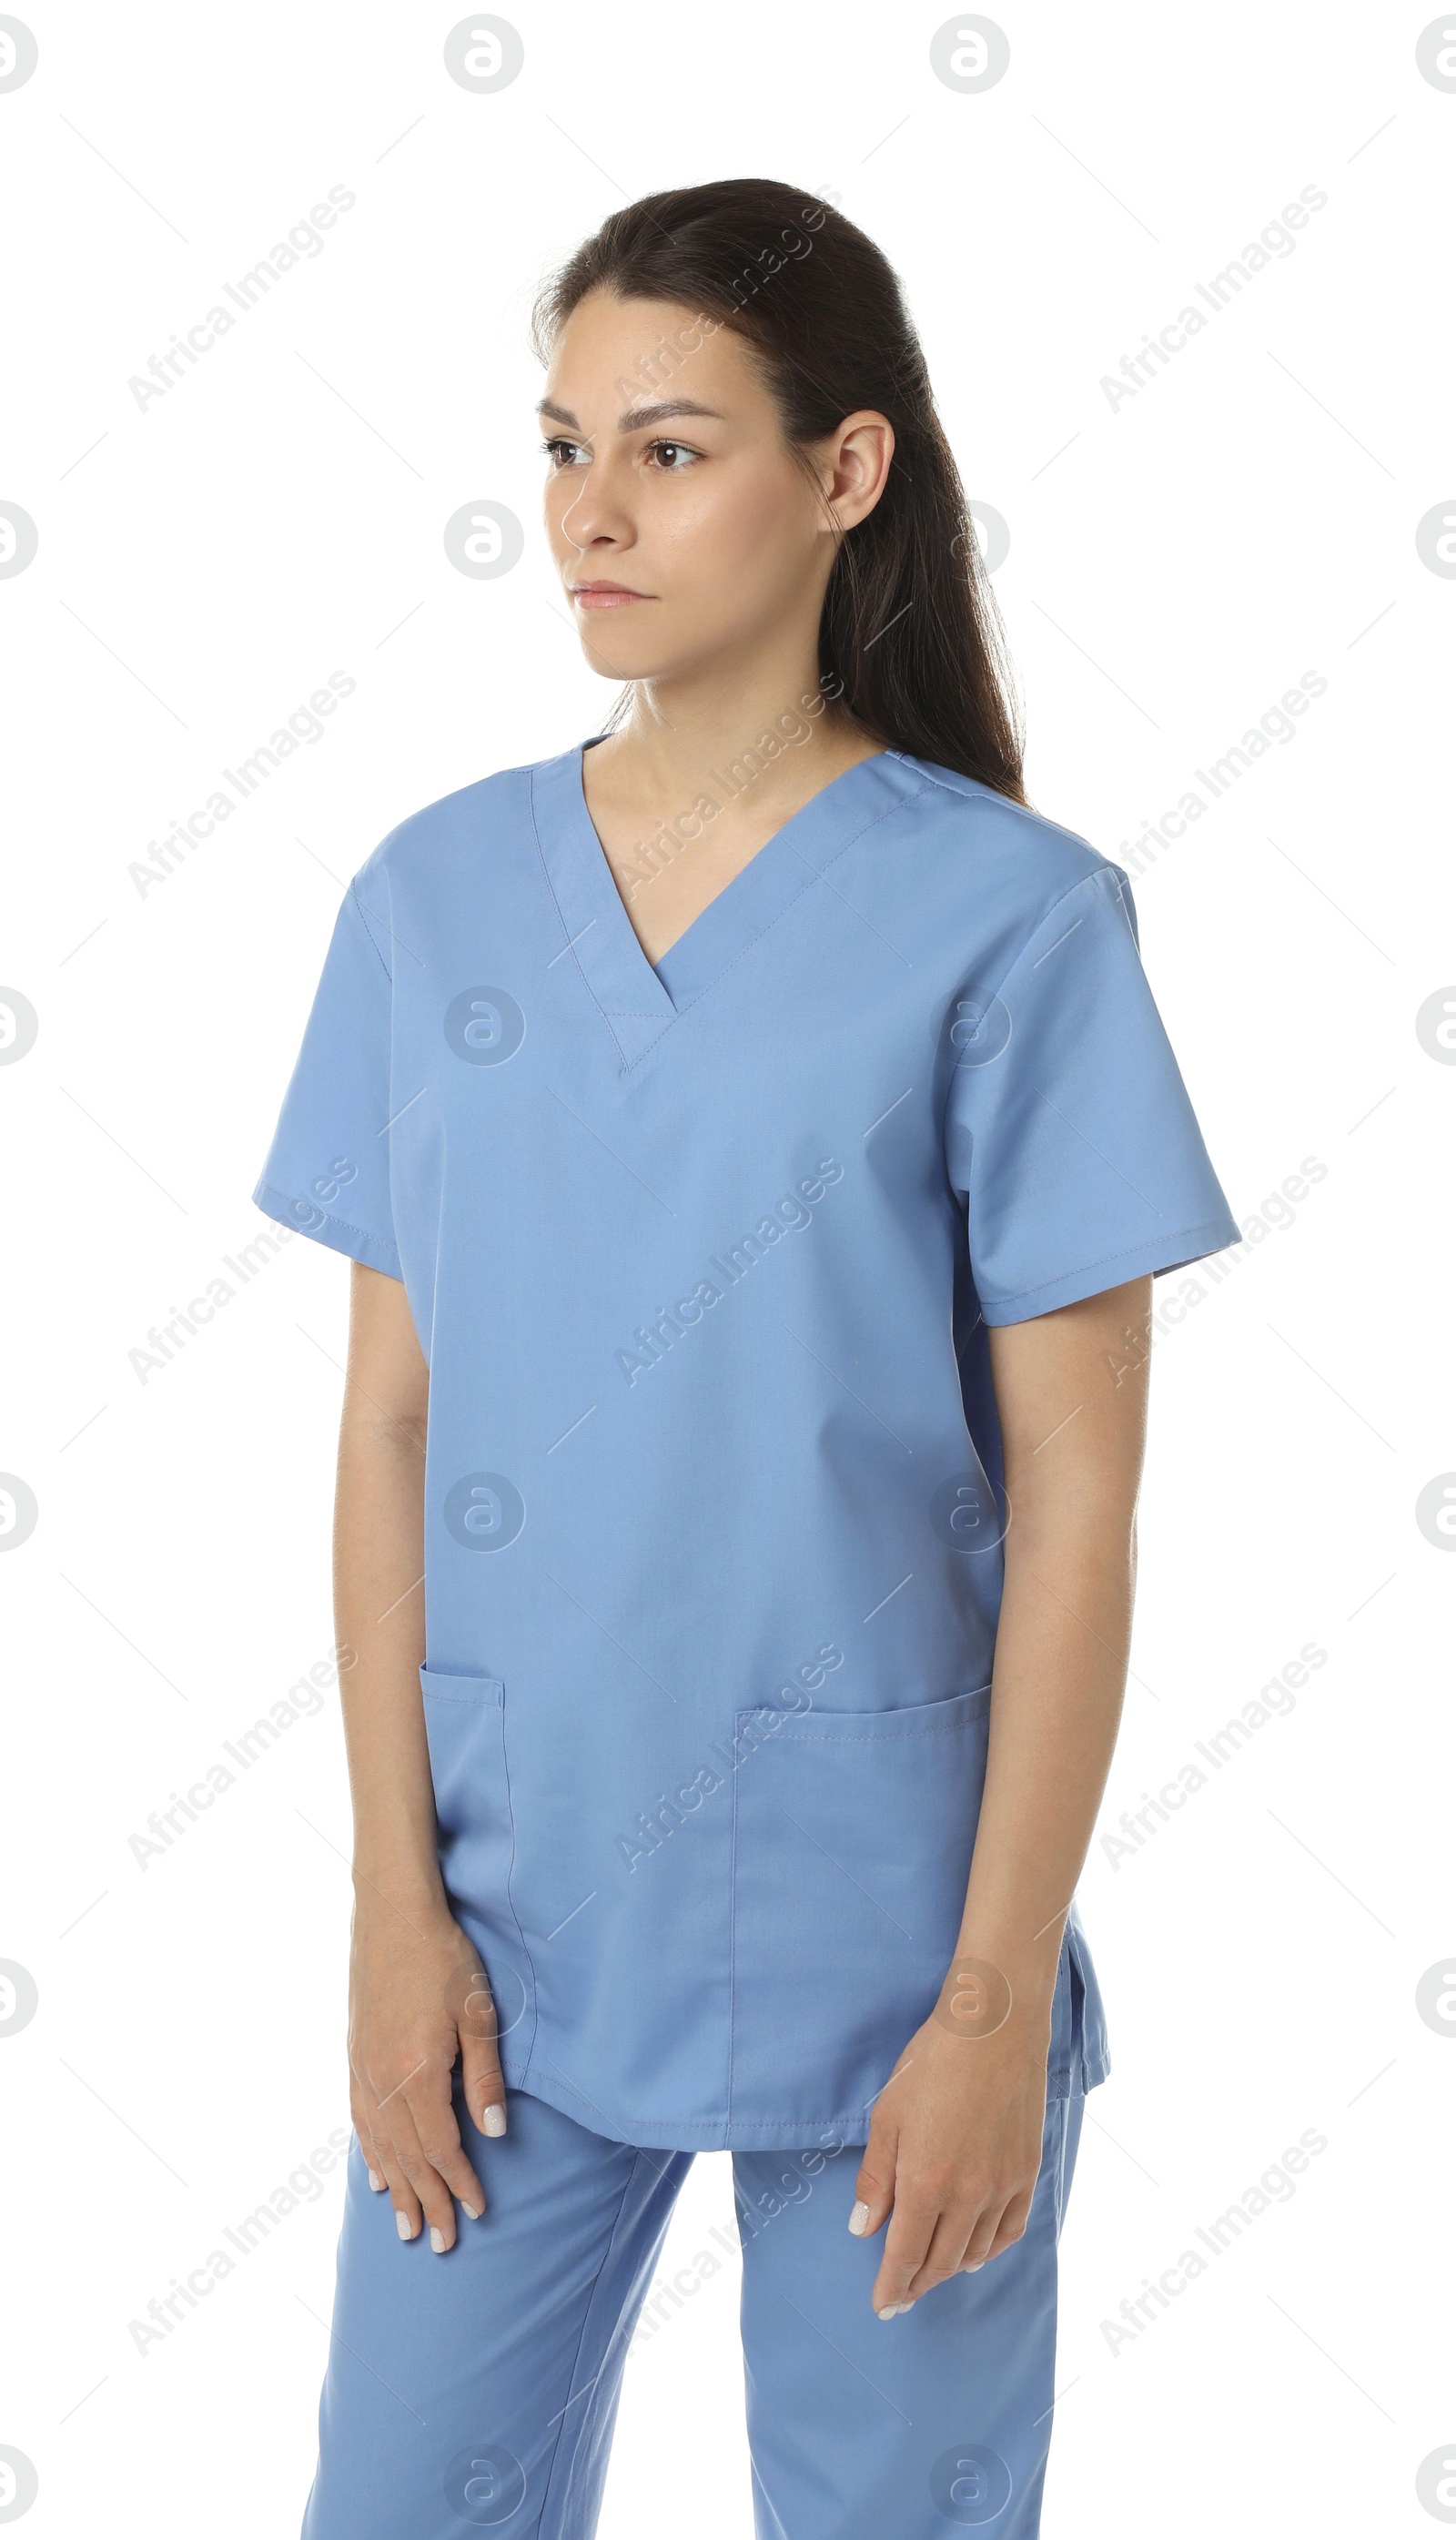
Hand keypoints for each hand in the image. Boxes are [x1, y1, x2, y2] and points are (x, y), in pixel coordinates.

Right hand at [347, 1902, 506, 2250]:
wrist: (393, 1915)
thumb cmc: (444, 1958)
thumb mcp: (478, 2014)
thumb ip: (485, 2078)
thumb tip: (493, 2134)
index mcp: (417, 2073)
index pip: (442, 2146)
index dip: (460, 2182)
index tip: (476, 2212)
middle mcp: (383, 2080)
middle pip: (408, 2156)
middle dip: (427, 2201)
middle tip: (440, 2243)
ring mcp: (363, 2069)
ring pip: (380, 2145)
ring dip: (397, 2189)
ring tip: (406, 2227)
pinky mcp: (354, 2056)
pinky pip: (360, 2119)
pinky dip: (370, 2152)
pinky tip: (378, 2174)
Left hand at [848, 1996, 1051, 2316]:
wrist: (993, 2029)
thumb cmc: (931, 2064)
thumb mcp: (886, 2117)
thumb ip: (875, 2178)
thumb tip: (862, 2228)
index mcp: (925, 2183)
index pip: (904, 2255)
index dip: (892, 2286)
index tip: (882, 2306)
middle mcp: (967, 2195)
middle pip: (941, 2261)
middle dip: (917, 2284)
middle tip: (902, 2298)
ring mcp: (1002, 2186)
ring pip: (976, 2251)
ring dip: (951, 2270)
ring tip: (932, 2274)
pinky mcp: (1027, 2172)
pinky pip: (1010, 2229)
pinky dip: (991, 2250)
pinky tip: (978, 2253)